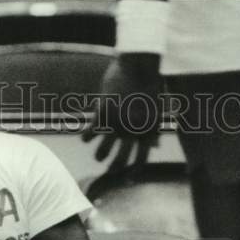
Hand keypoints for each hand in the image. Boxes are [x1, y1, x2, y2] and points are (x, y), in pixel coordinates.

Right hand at [82, 55, 161, 172]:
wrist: (140, 63)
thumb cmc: (149, 83)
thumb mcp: (156, 109)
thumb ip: (152, 128)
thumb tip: (153, 145)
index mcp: (148, 131)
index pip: (141, 159)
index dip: (134, 170)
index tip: (128, 176)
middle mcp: (133, 131)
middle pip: (121, 160)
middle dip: (115, 168)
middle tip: (110, 170)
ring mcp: (117, 123)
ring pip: (104, 150)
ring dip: (101, 155)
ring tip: (98, 157)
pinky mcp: (103, 113)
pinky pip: (91, 132)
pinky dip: (86, 136)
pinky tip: (84, 138)